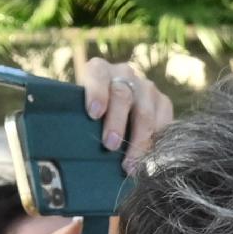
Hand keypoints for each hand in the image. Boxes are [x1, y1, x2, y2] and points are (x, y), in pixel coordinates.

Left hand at [73, 57, 174, 171]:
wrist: (114, 108)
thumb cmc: (90, 113)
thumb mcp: (78, 107)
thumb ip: (76, 117)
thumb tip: (68, 142)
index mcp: (99, 69)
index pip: (98, 76)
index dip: (97, 93)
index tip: (93, 114)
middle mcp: (124, 73)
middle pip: (123, 96)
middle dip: (117, 123)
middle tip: (110, 145)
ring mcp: (146, 87)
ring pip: (145, 113)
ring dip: (138, 140)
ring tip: (129, 163)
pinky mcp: (163, 102)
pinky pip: (164, 122)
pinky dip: (155, 141)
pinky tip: (147, 158)